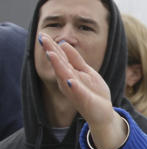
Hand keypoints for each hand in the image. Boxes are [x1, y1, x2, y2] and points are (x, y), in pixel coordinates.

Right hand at [38, 33, 126, 148]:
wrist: (102, 112)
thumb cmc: (93, 91)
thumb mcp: (86, 71)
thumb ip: (76, 59)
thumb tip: (64, 43)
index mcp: (68, 74)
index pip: (59, 58)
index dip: (51, 47)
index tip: (42, 35)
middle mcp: (68, 81)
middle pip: (59, 64)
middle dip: (51, 51)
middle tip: (42, 39)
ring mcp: (75, 91)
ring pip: (65, 76)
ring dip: (58, 66)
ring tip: (51, 54)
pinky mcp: (84, 100)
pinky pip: (78, 92)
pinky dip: (73, 86)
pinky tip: (70, 80)